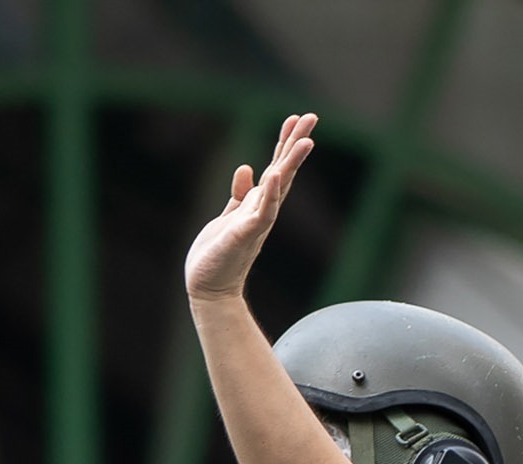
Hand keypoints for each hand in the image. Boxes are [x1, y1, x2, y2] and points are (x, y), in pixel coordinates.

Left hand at [184, 113, 316, 302]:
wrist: (210, 286)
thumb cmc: (218, 254)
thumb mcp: (229, 215)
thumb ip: (239, 194)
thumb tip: (246, 167)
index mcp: (258, 203)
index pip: (277, 167)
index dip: (286, 143)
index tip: (297, 119)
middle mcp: (263, 210)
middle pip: (284, 170)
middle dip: (296, 144)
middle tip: (311, 117)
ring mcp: (257, 222)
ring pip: (279, 187)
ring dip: (292, 164)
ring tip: (305, 141)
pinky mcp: (244, 235)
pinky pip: (261, 212)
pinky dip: (269, 193)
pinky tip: (274, 174)